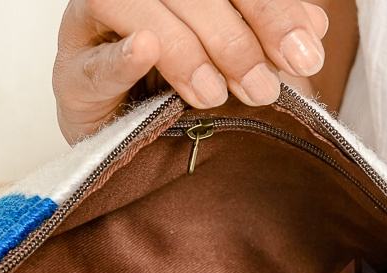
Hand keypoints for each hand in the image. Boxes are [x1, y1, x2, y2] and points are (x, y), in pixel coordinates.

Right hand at [54, 0, 329, 143]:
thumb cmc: (185, 103)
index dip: (271, 10)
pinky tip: (145, 52)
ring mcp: (97, 27)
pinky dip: (119, 57)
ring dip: (184, 49)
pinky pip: (92, 60)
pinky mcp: (72, 72)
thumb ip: (269, 44)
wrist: (131, 144)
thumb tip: (314, 28)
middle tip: (262, 88)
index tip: (306, 52)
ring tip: (212, 96)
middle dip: (234, 37)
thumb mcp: (237, 70)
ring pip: (135, 6)